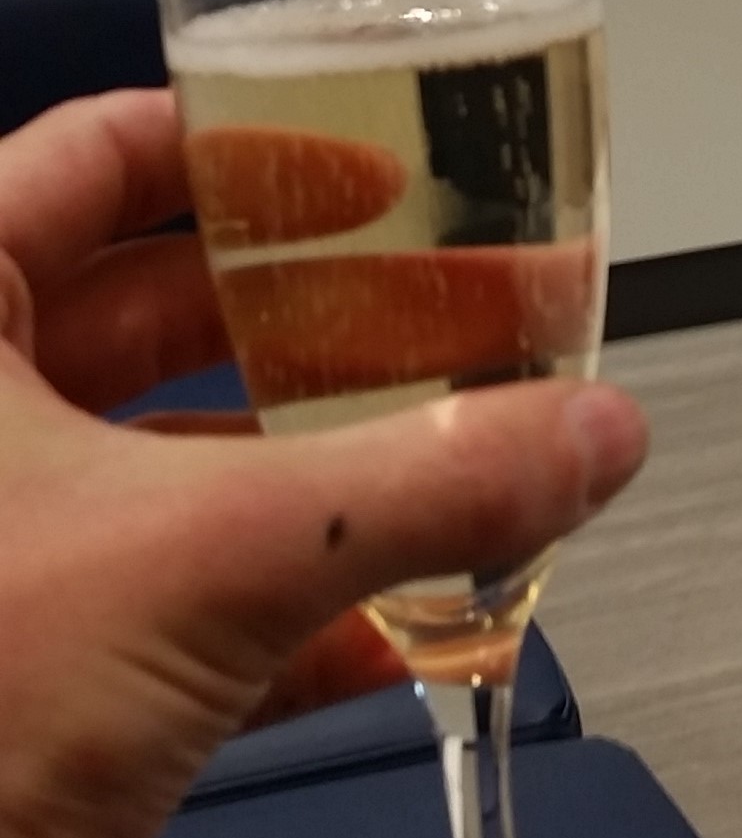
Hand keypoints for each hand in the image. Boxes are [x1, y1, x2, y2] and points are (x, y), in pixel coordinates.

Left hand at [0, 90, 643, 837]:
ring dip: (323, 478)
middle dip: (327, 322)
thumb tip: (588, 431)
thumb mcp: (214, 560)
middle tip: (466, 321)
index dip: (255, 153)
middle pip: (162, 309)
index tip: (381, 173)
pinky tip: (405, 637)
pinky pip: (168, 610)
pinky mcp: (12, 684)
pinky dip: (286, 617)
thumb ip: (423, 483)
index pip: (106, 155)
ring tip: (466, 473)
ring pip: (174, 466)